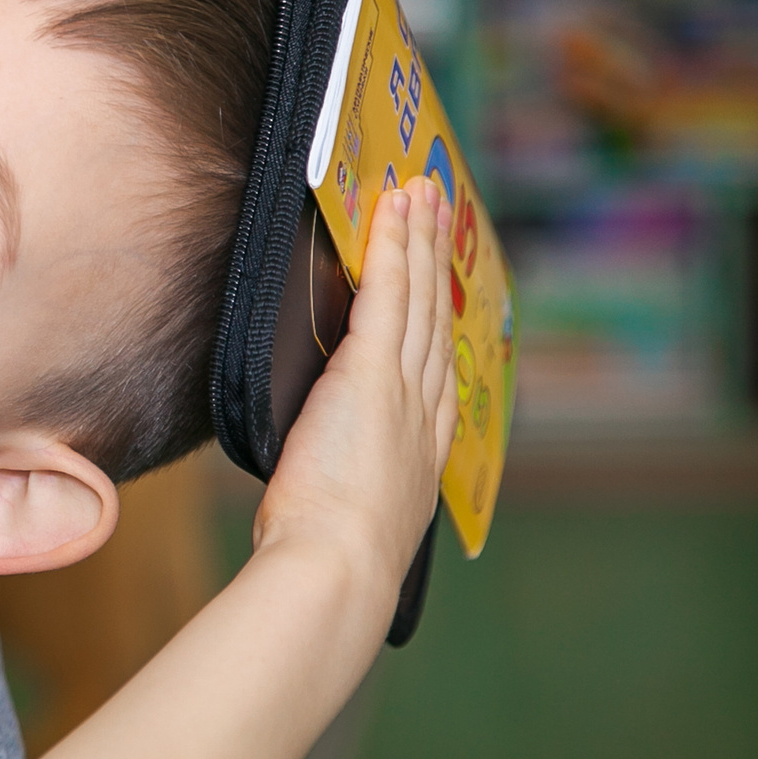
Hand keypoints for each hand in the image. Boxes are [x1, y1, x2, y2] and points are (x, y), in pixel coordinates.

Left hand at [254, 183, 457, 597]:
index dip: (439, 317)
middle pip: (434, 317)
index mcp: (425, 447)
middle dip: (434, 259)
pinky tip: (394, 211)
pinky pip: (387, 295)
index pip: (436, 365)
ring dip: (418, 239)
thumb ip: (346, 483)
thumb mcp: (351, 515)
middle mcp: (426, 410)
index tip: (439, 285)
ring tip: (419, 192)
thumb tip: (318, 483)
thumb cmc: (331, 556)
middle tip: (438, 208)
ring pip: (417, 296)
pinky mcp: (371, 372)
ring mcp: (404, 387)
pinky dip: (392, 249)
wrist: (338, 566)